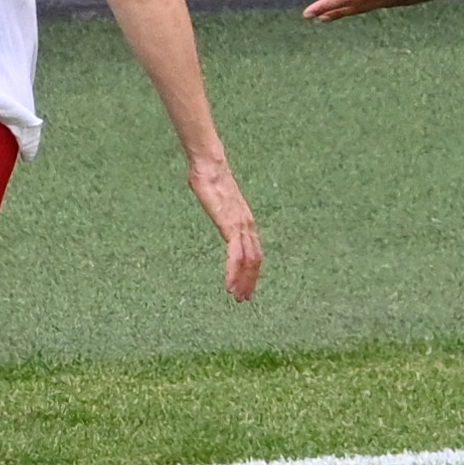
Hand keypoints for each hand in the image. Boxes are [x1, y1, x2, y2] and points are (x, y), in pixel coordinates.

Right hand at [187, 154, 263, 302]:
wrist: (209, 166)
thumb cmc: (208, 178)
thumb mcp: (217, 200)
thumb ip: (219, 209)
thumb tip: (213, 204)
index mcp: (245, 220)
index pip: (254, 250)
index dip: (252, 269)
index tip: (246, 284)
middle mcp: (247, 224)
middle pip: (255, 259)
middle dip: (250, 280)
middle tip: (244, 298)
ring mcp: (241, 226)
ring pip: (248, 260)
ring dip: (243, 281)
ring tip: (237, 297)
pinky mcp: (231, 226)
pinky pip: (236, 255)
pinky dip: (233, 272)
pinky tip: (229, 284)